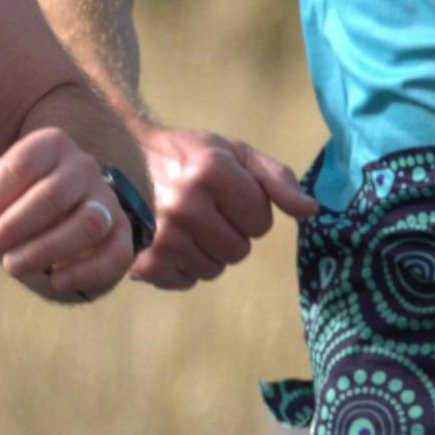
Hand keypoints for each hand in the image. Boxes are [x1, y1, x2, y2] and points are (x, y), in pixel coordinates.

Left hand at [0, 126, 143, 302]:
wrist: (64, 213)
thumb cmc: (20, 194)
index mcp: (52, 145)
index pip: (22, 165)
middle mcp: (85, 168)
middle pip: (52, 196)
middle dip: (12, 228)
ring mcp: (108, 201)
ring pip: (88, 224)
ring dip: (45, 249)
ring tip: (11, 266)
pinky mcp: (123, 236)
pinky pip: (115, 253)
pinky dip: (86, 271)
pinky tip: (55, 281)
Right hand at [117, 123, 310, 292]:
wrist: (122, 158)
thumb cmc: (187, 155)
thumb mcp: (235, 153)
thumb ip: (277, 179)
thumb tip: (311, 210)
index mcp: (211, 172)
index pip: (261, 222)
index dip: (250, 209)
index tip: (227, 194)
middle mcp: (185, 205)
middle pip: (239, 250)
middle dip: (230, 233)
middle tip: (206, 210)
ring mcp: (163, 236)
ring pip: (215, 269)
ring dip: (208, 252)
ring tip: (187, 225)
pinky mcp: (145, 261)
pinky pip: (187, 282)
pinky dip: (184, 267)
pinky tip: (171, 241)